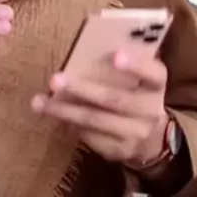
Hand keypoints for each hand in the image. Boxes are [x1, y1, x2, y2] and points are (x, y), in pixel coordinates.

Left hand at [31, 53, 168, 166]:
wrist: (151, 138)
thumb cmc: (135, 92)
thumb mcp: (139, 78)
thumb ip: (123, 63)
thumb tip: (88, 43)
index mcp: (157, 84)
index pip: (154, 73)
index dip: (136, 65)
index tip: (115, 55)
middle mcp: (151, 111)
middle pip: (115, 100)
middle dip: (82, 90)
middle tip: (54, 80)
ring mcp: (136, 135)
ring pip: (96, 121)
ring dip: (65, 111)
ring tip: (40, 102)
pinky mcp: (120, 152)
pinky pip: (90, 137)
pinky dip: (68, 124)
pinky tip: (53, 115)